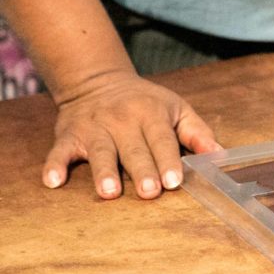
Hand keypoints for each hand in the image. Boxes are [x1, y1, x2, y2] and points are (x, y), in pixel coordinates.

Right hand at [43, 70, 220, 198]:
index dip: (169, 161)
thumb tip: (220, 155)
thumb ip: (197, 132)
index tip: (174, 181)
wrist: (98, 81)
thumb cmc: (146, 102)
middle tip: (150, 192)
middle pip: (133, 149)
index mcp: (151, 114)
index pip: (162, 140)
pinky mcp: (69, 135)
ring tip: (109, 192)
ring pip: (100, 152)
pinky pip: (60, 151)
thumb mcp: (176, 109)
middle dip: (142, 170)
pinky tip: (53, 182)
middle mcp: (122, 120)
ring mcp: (94, 128)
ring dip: (103, 172)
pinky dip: (54, 165)